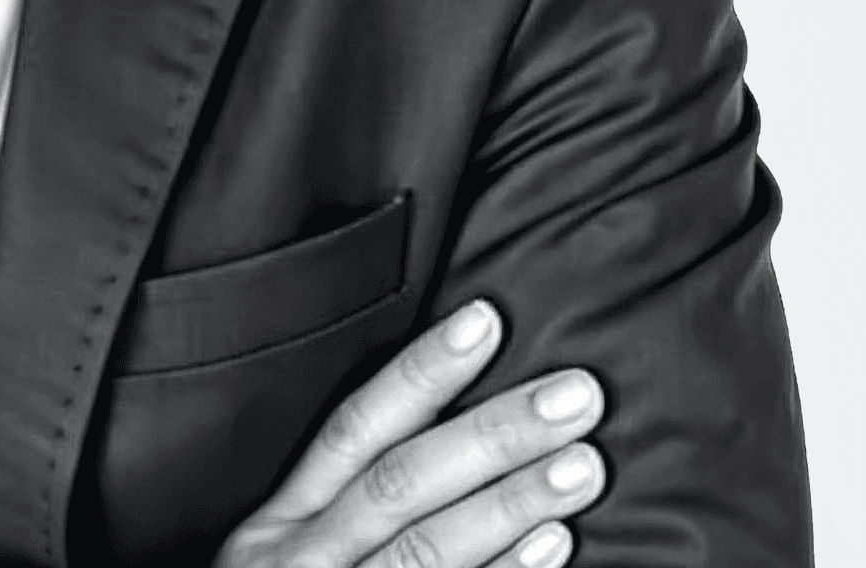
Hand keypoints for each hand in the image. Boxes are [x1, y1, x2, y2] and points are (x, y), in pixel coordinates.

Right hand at [215, 300, 604, 567]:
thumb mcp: (284, 559)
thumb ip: (342, 505)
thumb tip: (442, 425)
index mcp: (280, 526)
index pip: (354, 429)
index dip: (420, 373)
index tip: (485, 321)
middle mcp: (302, 562)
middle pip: (401, 483)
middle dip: (491, 432)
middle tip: (575, 393)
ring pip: (426, 551)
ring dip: (510, 504)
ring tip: (585, 465)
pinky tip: (557, 549)